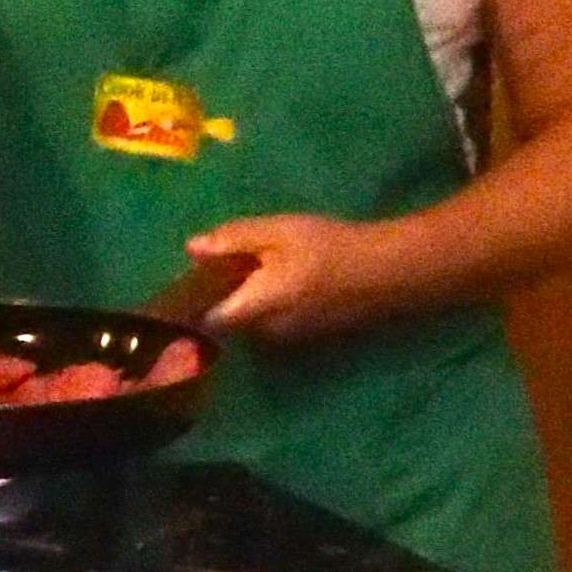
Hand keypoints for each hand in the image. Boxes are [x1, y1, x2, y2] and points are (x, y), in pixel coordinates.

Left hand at [189, 215, 389, 342]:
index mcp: (254, 309)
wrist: (388, 273)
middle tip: (225, 258)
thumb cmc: (329, 248)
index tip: (183, 283)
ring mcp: (290, 338)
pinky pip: (275, 320)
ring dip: (248, 297)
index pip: (206, 320)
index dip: (190, 305)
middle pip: (229, 318)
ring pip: (253, 320)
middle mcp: (267, 333)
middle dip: (222, 293)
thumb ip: (234, 240)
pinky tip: (287, 275)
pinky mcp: (310, 335)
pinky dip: (271, 301)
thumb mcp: (279, 232)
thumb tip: (192, 248)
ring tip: (257, 262)